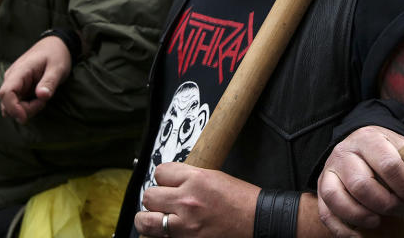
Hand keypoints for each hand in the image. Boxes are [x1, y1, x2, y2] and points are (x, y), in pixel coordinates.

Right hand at [0, 36, 71, 123]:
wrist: (55, 45)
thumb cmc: (57, 55)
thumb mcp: (58, 68)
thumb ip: (49, 82)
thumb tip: (41, 96)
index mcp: (20, 71)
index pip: (6, 93)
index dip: (13, 108)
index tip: (25, 117)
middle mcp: (12, 77)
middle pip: (7, 103)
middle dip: (23, 110)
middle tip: (43, 102)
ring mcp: (14, 82)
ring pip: (11, 104)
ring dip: (25, 108)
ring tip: (42, 99)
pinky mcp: (18, 87)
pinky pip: (17, 102)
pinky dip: (26, 106)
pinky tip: (39, 99)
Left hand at [135, 163, 259, 237]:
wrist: (258, 221)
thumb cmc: (242, 201)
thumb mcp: (215, 178)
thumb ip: (191, 178)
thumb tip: (172, 182)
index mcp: (196, 179)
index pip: (160, 172)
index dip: (163, 178)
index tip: (167, 183)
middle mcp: (187, 201)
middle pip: (149, 196)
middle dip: (154, 198)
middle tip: (162, 201)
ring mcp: (185, 225)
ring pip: (145, 220)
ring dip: (148, 218)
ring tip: (155, 218)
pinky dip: (159, 236)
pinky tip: (166, 232)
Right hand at [317, 126, 403, 236]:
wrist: (361, 143)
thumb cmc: (387, 155)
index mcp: (370, 139)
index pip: (388, 164)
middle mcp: (345, 151)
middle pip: (360, 183)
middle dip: (384, 204)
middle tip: (399, 211)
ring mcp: (330, 169)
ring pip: (336, 197)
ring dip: (360, 216)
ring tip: (378, 221)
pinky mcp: (321, 187)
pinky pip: (326, 213)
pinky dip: (342, 230)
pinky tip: (360, 236)